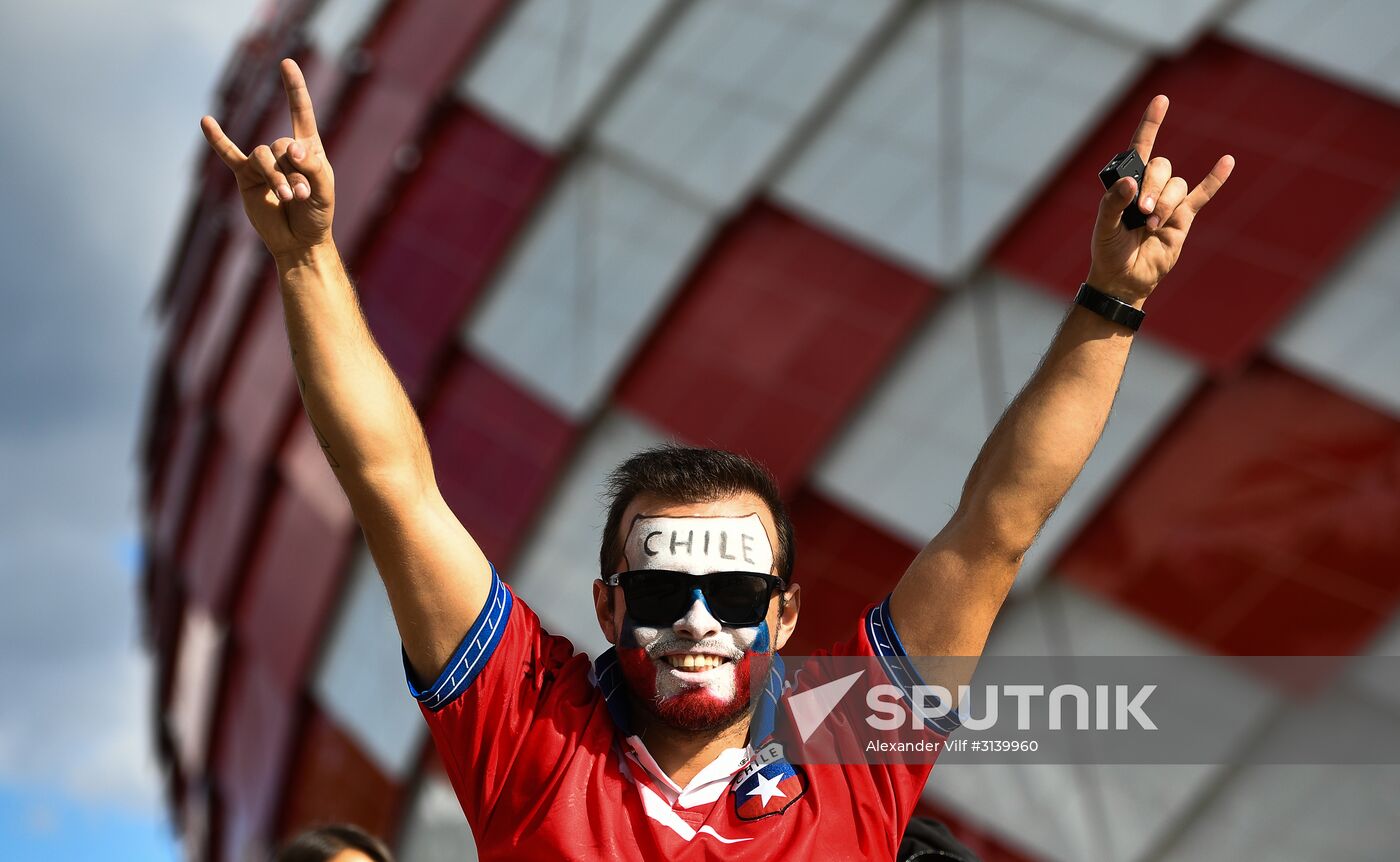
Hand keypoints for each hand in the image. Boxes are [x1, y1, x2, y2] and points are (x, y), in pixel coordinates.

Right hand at [200, 58, 334, 261]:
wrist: (299, 241)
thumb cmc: (317, 215)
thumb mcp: (325, 191)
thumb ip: (313, 167)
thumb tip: (291, 147)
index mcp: (307, 148)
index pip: (300, 112)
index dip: (294, 88)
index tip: (286, 63)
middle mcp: (283, 151)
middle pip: (282, 145)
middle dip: (294, 170)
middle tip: (302, 194)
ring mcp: (263, 163)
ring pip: (263, 156)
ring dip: (277, 177)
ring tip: (289, 196)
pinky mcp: (246, 177)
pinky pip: (229, 155)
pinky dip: (218, 139)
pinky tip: (206, 122)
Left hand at [1086, 95, 1233, 304]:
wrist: (1125, 279)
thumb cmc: (1108, 252)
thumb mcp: (1104, 228)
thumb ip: (1113, 204)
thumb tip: (1131, 184)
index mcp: (1127, 184)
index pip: (1140, 148)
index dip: (1151, 124)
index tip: (1161, 100)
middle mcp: (1149, 187)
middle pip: (1161, 168)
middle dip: (1153, 187)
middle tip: (1142, 212)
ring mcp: (1168, 201)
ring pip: (1178, 185)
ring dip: (1167, 203)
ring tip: (1152, 226)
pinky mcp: (1184, 217)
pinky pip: (1202, 194)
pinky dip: (1215, 179)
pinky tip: (1227, 161)